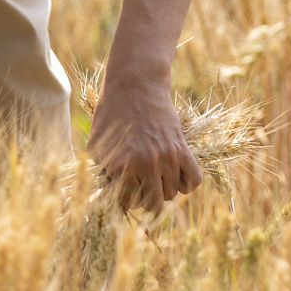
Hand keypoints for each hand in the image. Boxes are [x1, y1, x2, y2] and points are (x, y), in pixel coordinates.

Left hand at [89, 69, 201, 211]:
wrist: (135, 86)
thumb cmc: (111, 113)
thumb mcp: (97, 143)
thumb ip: (102, 170)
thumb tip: (108, 192)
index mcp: (121, 166)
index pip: (129, 202)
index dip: (127, 198)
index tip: (127, 188)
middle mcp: (145, 165)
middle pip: (153, 204)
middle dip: (146, 198)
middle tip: (142, 184)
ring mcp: (167, 158)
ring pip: (171, 194)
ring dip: (164, 189)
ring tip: (157, 176)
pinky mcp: (182, 148)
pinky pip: (193, 181)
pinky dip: (186, 184)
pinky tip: (176, 175)